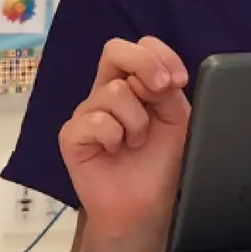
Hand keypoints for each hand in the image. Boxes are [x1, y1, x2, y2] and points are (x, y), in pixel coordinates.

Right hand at [59, 36, 191, 237]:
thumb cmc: (159, 162)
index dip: (160, 55)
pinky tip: (116, 151)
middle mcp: (107, 91)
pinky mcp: (71, 135)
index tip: (178, 80)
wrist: (145, 205)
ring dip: (137, 121)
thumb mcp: (176, 120)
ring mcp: (87, 111)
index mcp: (134, 83)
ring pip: (114, 92)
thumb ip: (169, 92)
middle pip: (115, 50)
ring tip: (136, 142)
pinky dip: (115, 137)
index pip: (141, 46)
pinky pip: (95, 120)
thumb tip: (159, 76)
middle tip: (161, 89)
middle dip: (143, 64)